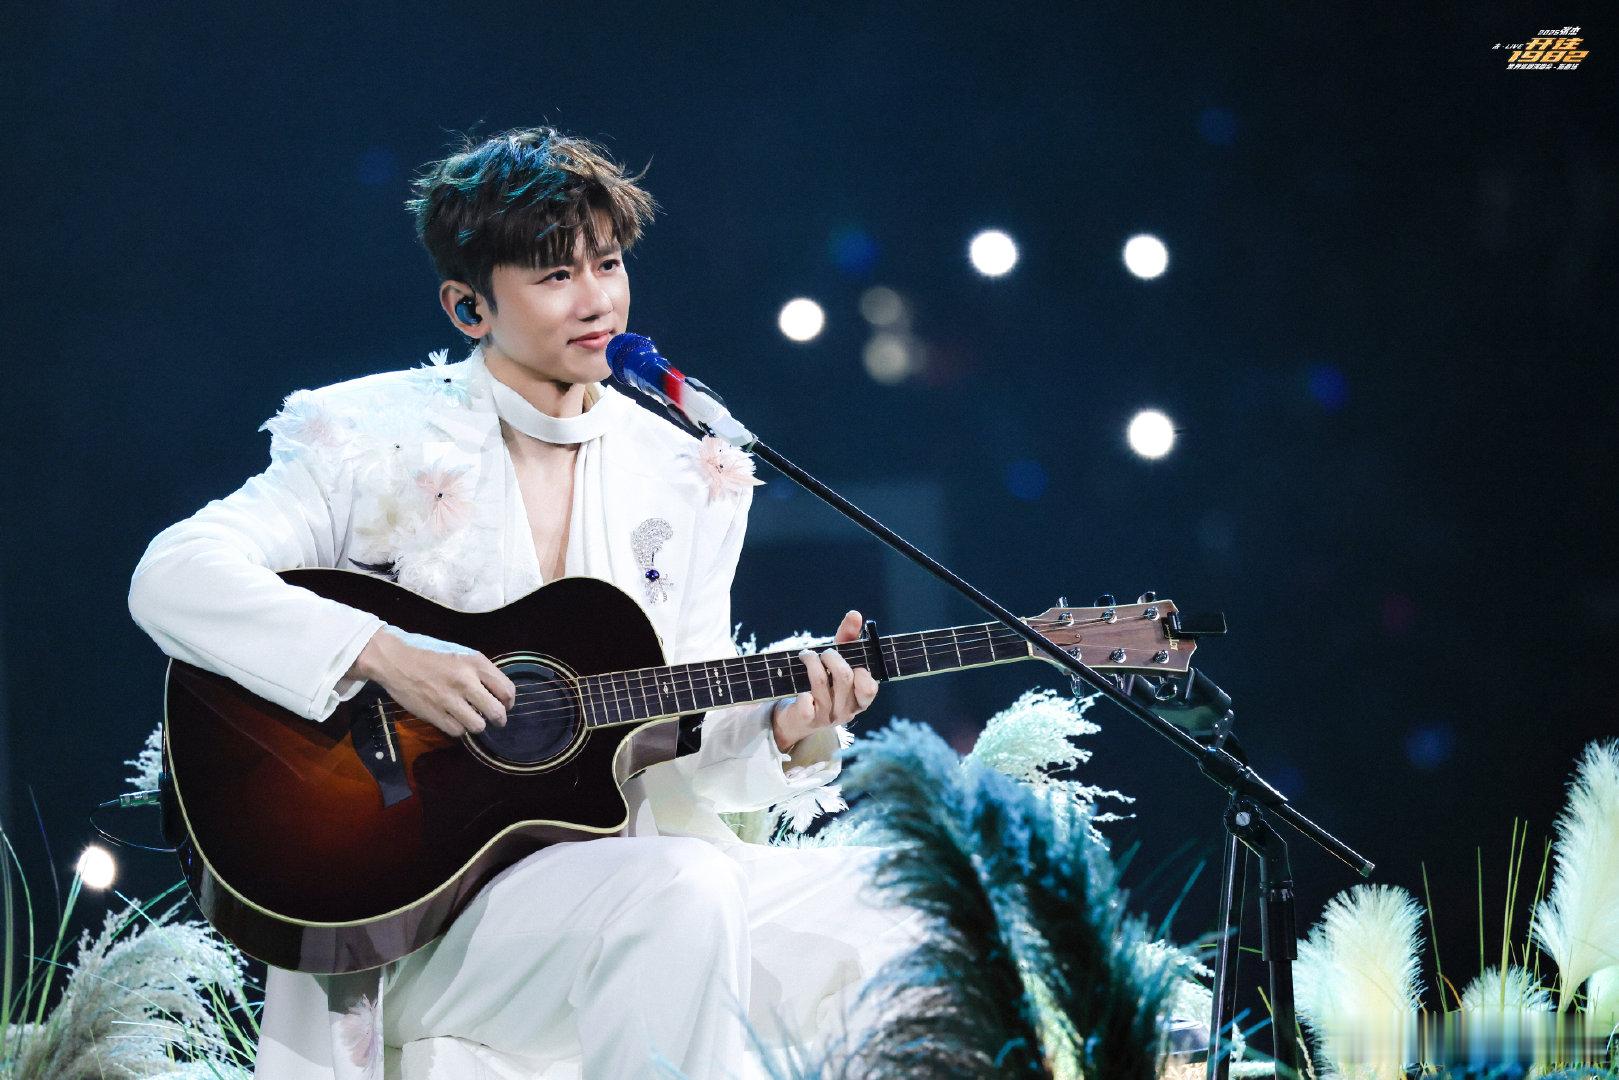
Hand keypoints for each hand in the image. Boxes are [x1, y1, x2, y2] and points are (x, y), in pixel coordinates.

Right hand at [348, 626, 515, 738]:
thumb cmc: (429, 655)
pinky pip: (457, 731)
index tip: (505, 705)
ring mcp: (449, 699)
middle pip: (496, 712)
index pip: (507, 690)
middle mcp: (466, 681)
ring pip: (478, 725)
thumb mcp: (460, 654)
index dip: (509, 702)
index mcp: (475, 663)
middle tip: (496, 720)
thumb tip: (497, 692)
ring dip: (477, 725)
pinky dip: (458, 728)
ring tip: (471, 719)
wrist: (395, 660)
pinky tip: (454, 720)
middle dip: (499, 719)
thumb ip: (479, 671)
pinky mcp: (434, 714)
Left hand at [771, 610, 878, 752]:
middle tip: (823, 653)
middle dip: (831, 656)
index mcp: (859, 699)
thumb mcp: (837, 662)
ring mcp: (826, 717)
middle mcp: (846, 711)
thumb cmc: (823, 685)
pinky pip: (805, 701)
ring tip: (806, 656)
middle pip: (844, 677)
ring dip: (811, 661)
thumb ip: (848, 639)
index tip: (850, 660)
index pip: (869, 688)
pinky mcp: (806, 719)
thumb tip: (855, 615)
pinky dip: (801, 689)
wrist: (795, 718)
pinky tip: (799, 685)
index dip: (861, 671)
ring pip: (821, 682)